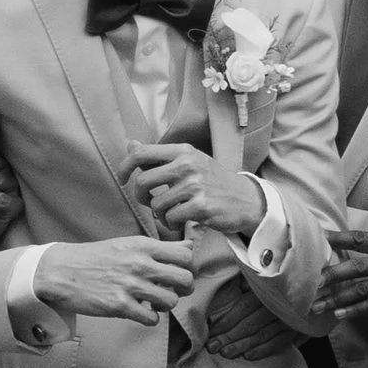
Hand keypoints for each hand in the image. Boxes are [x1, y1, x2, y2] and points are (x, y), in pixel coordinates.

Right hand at [28, 236, 195, 321]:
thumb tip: (190, 245)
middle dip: (183, 289)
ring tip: (153, 302)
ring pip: (171, 301)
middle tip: (171, 290)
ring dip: (165, 305)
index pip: (186, 255)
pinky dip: (150, 318)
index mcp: (143, 246)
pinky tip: (140, 311)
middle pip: (185, 280)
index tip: (179, 272)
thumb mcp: (128, 244)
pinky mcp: (119, 306)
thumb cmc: (96, 258)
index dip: (188, 267)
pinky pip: (152, 318)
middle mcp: (140, 264)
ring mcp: (130, 285)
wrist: (61, 271)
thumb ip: (160, 247)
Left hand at [126, 142, 264, 235]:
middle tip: (150, 202)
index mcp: (182, 151)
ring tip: (172, 213)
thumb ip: (157, 156)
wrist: (244, 199)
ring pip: (156, 204)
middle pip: (142, 182)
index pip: (140, 154)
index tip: (123, 180)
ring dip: (160, 214)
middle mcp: (187, 165)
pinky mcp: (201, 206)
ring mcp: (195, 185)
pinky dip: (172, 224)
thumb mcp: (188, 161)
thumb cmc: (211, 181)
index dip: (124, 168)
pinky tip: (181, 221)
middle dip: (141, 196)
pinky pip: (171, 218)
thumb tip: (129, 144)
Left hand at [199, 277, 298, 361]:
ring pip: (262, 336)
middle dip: (229, 337)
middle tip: (213, 347)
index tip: (212, 331)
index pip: (243, 307)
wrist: (312, 287)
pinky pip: (278, 343)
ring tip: (226, 353)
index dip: (227, 321)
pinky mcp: (295, 330)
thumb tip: (240, 287)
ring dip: (242, 346)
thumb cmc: (280, 281)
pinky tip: (249, 356)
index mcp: (267, 291)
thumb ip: (251, 280)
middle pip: (250, 324)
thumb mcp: (265, 274)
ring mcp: (287, 320)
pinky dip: (263, 350)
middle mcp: (276, 306)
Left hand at [320, 227, 367, 318]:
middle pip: (354, 266)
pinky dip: (355, 310)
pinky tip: (340, 315)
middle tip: (312, 282)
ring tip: (318, 305)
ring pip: (360, 289)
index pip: (361, 238)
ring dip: (336, 298)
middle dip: (330, 275)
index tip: (321, 238)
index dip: (340, 238)